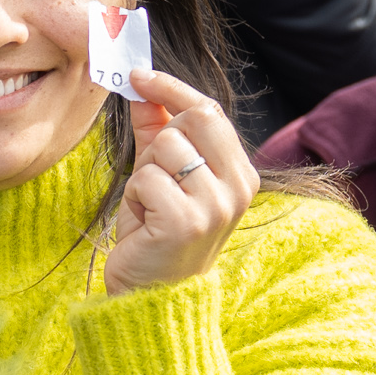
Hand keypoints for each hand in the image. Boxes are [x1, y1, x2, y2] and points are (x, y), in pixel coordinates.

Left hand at [102, 68, 252, 296]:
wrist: (152, 299)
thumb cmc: (156, 237)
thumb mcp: (161, 177)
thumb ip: (157, 131)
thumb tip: (141, 87)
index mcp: (241, 174)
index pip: (209, 110)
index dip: (170, 87)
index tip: (137, 74)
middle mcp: (238, 187)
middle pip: (193, 118)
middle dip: (159, 140)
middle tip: (151, 175)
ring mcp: (216, 205)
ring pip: (164, 147)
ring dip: (142, 175)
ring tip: (149, 208)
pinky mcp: (186, 221)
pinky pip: (145, 178)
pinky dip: (134, 198)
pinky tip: (144, 224)